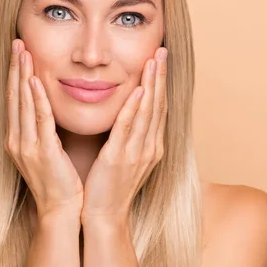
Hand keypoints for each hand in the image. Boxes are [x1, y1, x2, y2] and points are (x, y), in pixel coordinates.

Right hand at [4, 39, 83, 220]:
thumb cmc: (58, 179)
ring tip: (23, 52)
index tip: (20, 52)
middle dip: (16, 67)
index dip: (16, 74)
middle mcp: (17, 139)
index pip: (16, 99)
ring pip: (23, 103)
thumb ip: (44, 128)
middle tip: (17, 42)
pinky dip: (35, 99)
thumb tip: (47, 107)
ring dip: (22, 75)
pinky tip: (33, 81)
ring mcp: (26, 146)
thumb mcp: (46, 149)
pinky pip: (39, 120)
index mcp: (18, 138)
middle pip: (15, 96)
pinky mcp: (41, 152)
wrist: (61, 209)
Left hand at [81, 47, 168, 223]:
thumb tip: (130, 113)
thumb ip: (130, 134)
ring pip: (147, 112)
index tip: (160, 59)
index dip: (160, 82)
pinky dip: (135, 108)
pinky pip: (128, 129)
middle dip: (160, 76)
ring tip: (154, 61)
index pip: (158, 107)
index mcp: (151, 146)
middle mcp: (149, 147)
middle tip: (162, 50)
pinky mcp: (119, 159)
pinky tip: (139, 91)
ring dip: (152, 84)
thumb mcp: (126, 156)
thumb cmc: (110, 186)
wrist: (104, 215)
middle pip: (158, 105)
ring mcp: (137, 153)